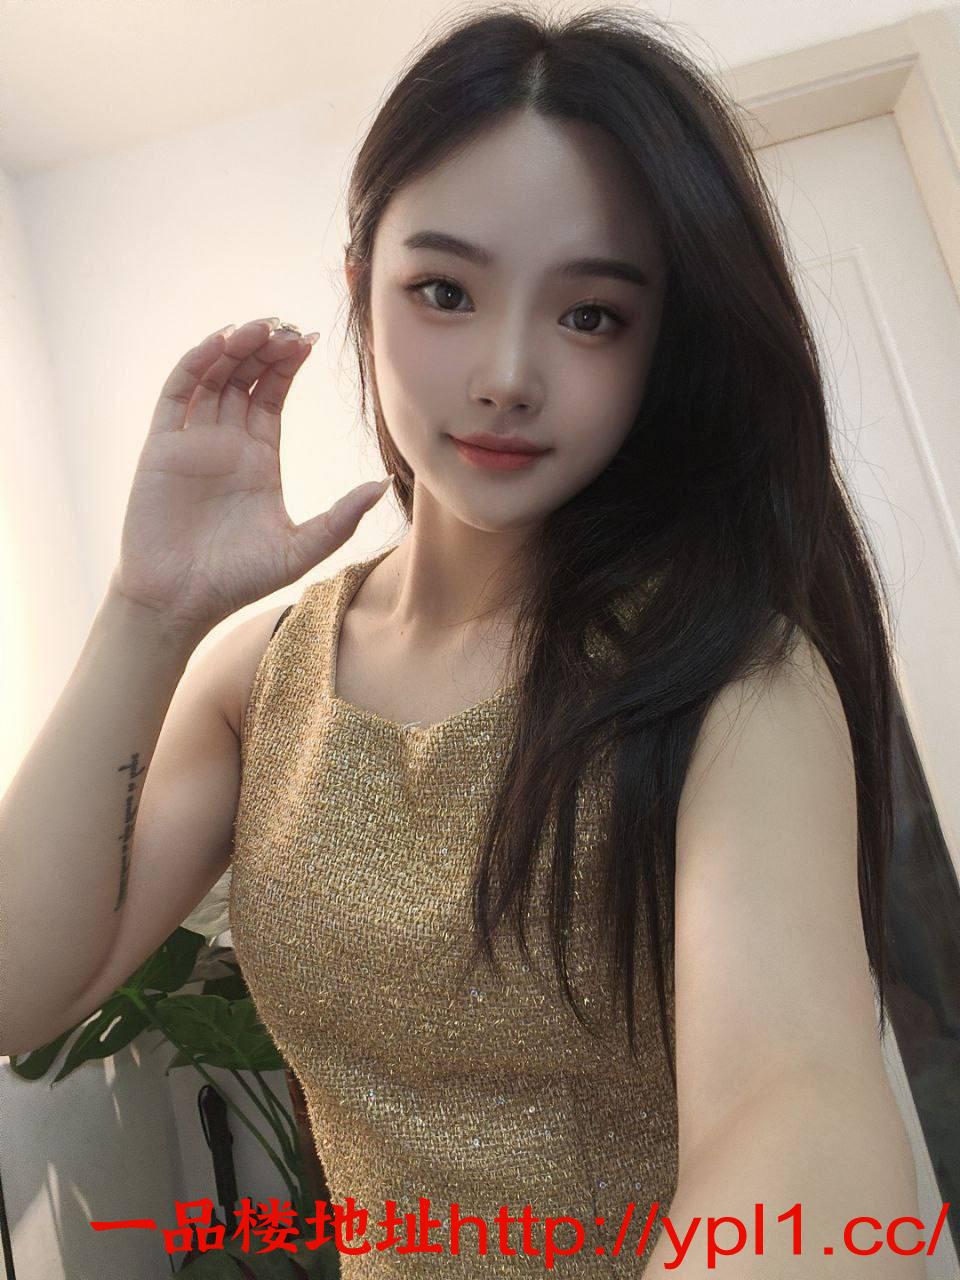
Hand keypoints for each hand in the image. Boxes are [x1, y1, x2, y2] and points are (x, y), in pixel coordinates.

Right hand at [110, 317, 390, 635]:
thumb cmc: (238, 579)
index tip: (307, 338)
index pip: (273, 395)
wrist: (182, 601)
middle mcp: (227, 442)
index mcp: (260, 457)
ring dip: (234, 347)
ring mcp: (193, 441)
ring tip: (259, 327)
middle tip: (285, 325)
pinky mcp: (163, 446)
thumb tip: (380, 486)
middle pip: (246, 377)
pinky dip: (197, 364)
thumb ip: (340, 519)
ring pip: (214, 376)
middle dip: (265, 347)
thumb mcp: (301, 548)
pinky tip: (221, 344)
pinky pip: (179, 394)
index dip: (288, 364)